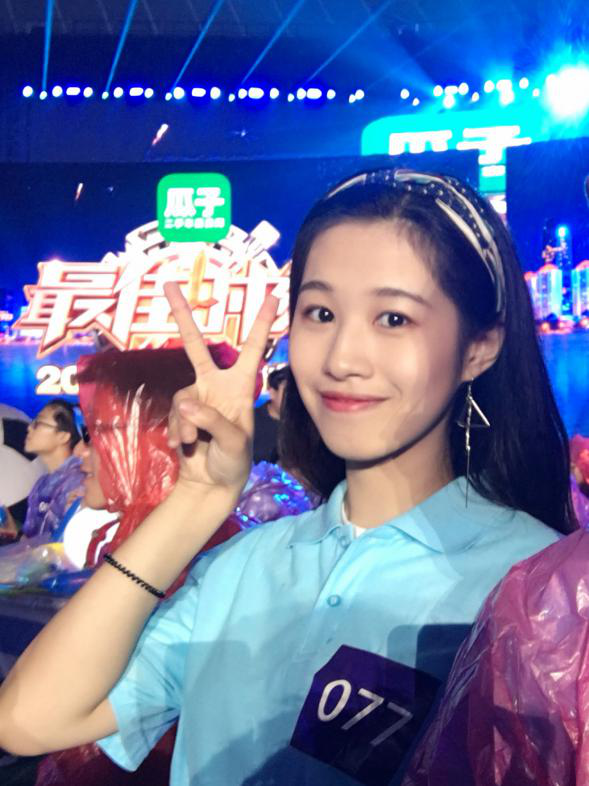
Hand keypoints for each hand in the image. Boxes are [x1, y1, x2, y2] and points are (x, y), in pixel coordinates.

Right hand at [165, 281, 278, 493]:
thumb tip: (188, 405)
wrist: (212, 485)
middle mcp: (217, 386)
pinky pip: (173, 415)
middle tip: (169, 285)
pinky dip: (177, 432)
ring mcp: (196, 399)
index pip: (252, 349)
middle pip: (196, 345)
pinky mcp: (181, 414)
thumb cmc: (235, 462)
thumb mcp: (234, 443)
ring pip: (181, 397)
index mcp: (240, 387)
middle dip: (182, 315)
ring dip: (185, 423)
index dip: (261, 323)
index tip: (272, 295)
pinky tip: (183, 448)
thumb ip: (213, 422)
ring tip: (193, 444)